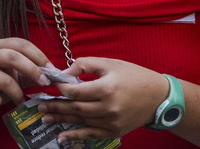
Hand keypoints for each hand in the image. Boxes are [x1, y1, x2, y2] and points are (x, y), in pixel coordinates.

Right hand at [0, 38, 53, 120]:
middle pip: (13, 57)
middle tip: (45, 82)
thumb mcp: (18, 74)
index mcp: (0, 45)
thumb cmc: (0, 82)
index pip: (23, 44)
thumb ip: (36, 71)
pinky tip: (2, 103)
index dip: (39, 56)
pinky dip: (1, 101)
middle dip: (33, 70)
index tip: (52, 70)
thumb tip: (58, 74)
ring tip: (21, 99)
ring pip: (4, 80)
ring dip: (18, 92)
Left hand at [38, 57, 168, 141]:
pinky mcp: (114, 131)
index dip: (61, 89)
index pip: (75, 91)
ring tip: (46, 117)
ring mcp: (111, 121)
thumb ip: (88, 64)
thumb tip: (65, 72)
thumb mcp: (113, 64)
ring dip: (61, 119)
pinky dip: (75, 136)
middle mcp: (108, 106)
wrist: (159, 96)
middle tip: (40, 105)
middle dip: (56, 106)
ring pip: (80, 121)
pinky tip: (62, 136)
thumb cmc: (136, 76)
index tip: (53, 85)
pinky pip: (90, 134)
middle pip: (74, 108)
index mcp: (107, 87)